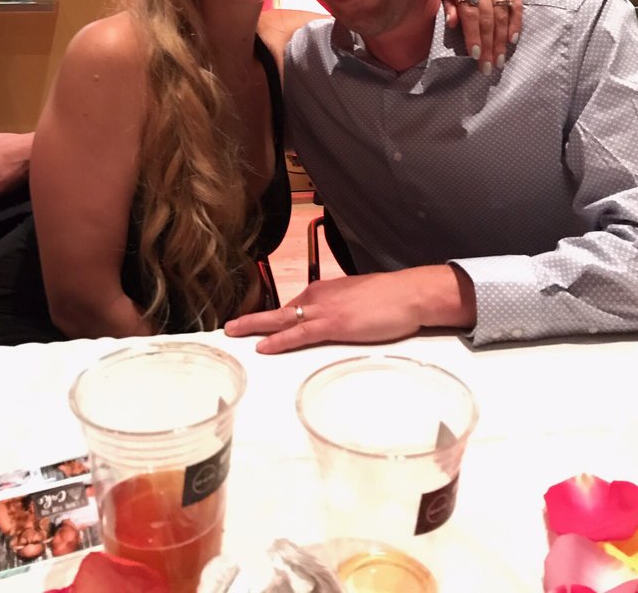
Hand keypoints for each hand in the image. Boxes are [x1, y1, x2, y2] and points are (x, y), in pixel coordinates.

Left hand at [224, 266, 475, 353]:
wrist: (409, 293)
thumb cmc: (391, 298)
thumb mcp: (358, 301)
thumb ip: (341, 310)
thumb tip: (335, 321)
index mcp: (324, 291)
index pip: (291, 306)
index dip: (271, 318)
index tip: (254, 325)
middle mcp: (318, 297)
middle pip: (278, 311)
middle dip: (251, 320)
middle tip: (228, 328)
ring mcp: (323, 310)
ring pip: (281, 320)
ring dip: (255, 327)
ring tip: (232, 333)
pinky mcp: (332, 325)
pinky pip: (298, 334)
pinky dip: (279, 340)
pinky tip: (263, 347)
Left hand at [434, 0, 521, 72]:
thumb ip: (446, 2)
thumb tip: (453, 25)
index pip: (470, 12)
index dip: (473, 35)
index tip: (475, 55)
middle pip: (488, 17)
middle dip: (488, 44)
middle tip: (488, 67)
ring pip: (502, 13)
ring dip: (501, 40)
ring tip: (499, 60)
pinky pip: (515, 2)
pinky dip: (516, 21)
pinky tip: (512, 40)